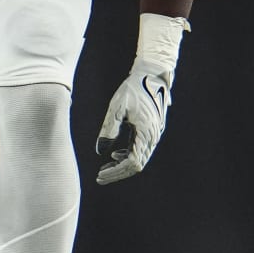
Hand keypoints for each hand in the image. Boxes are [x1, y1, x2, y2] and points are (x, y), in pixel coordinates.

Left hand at [95, 13, 188, 184]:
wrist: (152, 74)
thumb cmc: (133, 88)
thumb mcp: (117, 107)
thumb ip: (109, 129)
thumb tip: (101, 151)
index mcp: (146, 133)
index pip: (132, 163)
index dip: (116, 172)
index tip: (100, 175)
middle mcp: (153, 137)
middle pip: (136, 165)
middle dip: (118, 173)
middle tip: (99, 177)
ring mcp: (154, 134)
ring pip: (139, 159)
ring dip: (122, 166)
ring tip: (104, 168)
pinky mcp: (151, 130)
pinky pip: (140, 149)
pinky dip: (127, 156)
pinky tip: (114, 155)